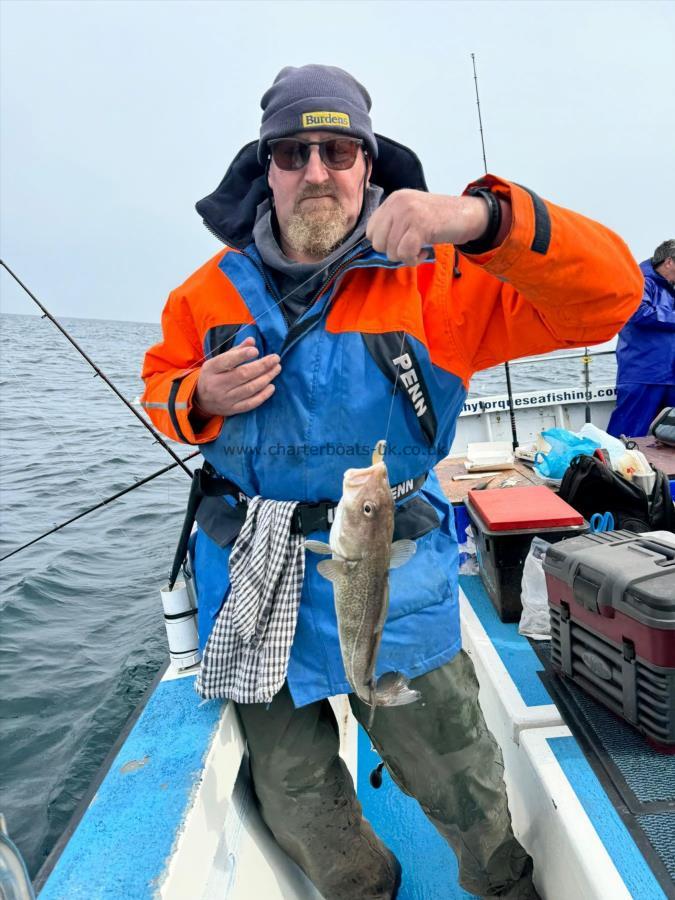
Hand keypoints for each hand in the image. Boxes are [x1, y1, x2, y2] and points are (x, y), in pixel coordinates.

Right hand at [193, 337, 280, 417]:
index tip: (256, 351)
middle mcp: (217, 384)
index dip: (242, 355)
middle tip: (276, 358)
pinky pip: (250, 404)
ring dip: (266, 378)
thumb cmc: (214, 375)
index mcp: (211, 368)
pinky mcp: (232, 409)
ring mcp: (225, 399)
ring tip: (276, 369)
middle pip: (242, 374)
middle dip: (262, 366)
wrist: (201, 400)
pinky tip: (271, 387)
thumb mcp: (218, 360)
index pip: (227, 361)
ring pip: (249, 389)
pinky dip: (263, 396)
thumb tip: (252, 340)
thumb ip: (236, 351)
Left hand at [366, 190, 489, 264]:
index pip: (370, 230)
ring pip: (391, 251)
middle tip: (411, 247)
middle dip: (393, 252)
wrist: (467, 214)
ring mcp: (408, 213)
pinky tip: (424, 253)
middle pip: (377, 243)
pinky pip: (405, 253)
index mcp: (393, 199)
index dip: (384, 243)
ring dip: (406, 257)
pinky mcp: (420, 225)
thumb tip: (376, 247)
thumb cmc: (439, 219)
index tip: (401, 242)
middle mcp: (398, 203)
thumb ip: (393, 225)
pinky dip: (414, 260)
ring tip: (420, 249)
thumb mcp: (411, 214)